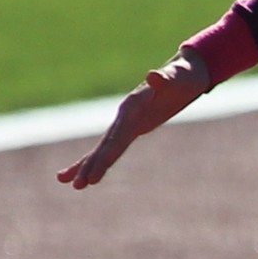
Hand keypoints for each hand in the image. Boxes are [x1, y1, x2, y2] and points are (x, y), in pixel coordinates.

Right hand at [55, 53, 212, 189]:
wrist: (183, 73)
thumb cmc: (182, 75)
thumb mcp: (177, 77)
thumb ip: (164, 79)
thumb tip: (154, 76)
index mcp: (132, 108)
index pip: (117, 137)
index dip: (105, 156)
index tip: (93, 174)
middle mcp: (125, 116)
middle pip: (107, 146)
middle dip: (92, 166)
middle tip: (78, 185)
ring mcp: (127, 122)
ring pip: (105, 148)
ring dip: (89, 165)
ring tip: (74, 185)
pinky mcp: (132, 127)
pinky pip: (113, 146)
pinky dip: (100, 159)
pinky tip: (87, 174)